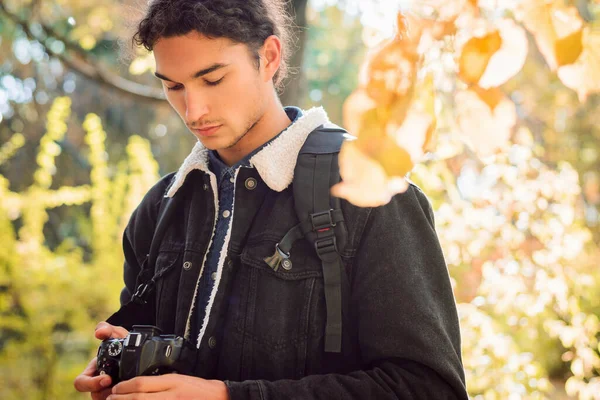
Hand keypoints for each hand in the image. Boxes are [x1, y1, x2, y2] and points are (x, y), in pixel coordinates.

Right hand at [73, 322, 129, 399]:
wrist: (139, 352)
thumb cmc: (122, 344)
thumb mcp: (116, 334)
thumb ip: (107, 329)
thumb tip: (98, 332)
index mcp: (91, 372)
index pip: (80, 383)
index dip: (90, 384)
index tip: (107, 379)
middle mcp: (98, 384)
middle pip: (94, 395)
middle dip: (106, 392)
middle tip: (120, 386)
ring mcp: (107, 392)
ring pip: (106, 399)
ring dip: (116, 395)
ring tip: (129, 388)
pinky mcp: (118, 395)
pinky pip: (117, 399)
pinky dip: (124, 396)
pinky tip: (134, 391)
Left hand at [107, 374, 229, 399]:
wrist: (217, 398)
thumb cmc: (197, 389)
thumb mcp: (178, 379)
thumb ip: (159, 382)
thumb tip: (137, 384)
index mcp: (172, 382)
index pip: (142, 383)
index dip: (126, 386)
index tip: (116, 388)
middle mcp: (170, 396)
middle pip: (139, 398)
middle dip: (121, 399)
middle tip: (110, 399)